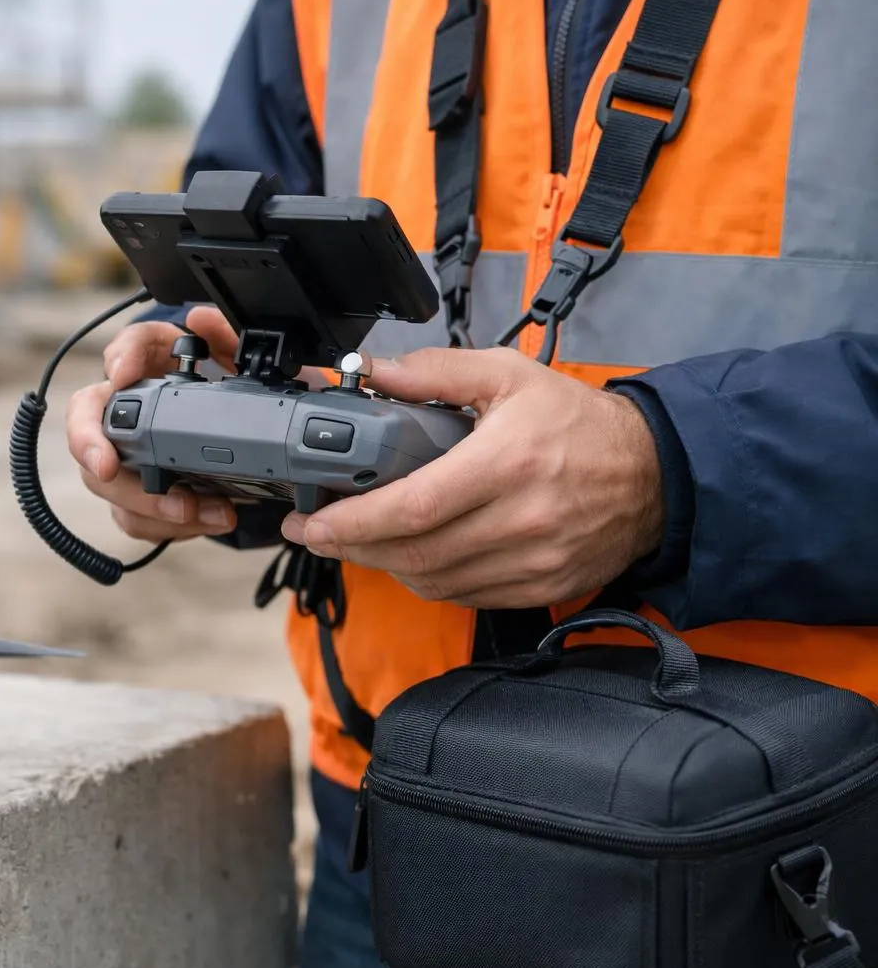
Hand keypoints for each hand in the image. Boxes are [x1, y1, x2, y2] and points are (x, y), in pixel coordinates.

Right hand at [65, 307, 244, 540]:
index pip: (124, 349)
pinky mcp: (136, 498)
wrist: (244, 444)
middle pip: (85, 423)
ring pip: (103, 482)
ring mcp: (125, 458)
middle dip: (90, 445)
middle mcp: (126, 411)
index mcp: (154, 368)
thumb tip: (201, 318)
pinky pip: (134, 518)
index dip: (120, 357)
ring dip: (147, 501)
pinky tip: (209, 520)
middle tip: (107, 466)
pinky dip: (171, 526)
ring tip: (199, 509)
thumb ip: (227, 336)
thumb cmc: (229, 397)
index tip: (122, 372)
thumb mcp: (240, 363)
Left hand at [280, 346, 665, 607]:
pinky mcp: (542, 589)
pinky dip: (427, 579)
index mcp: (508, 463)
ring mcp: (534, 563)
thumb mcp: (509, 375)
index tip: (312, 521)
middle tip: (315, 532)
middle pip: (414, 552)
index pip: (413, 507)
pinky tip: (409, 555)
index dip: (353, 522)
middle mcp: (521, 521)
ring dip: (385, 564)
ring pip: (434, 580)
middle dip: (352, 547)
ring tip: (356, 540)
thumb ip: (434, 371)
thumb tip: (370, 371)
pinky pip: (464, 596)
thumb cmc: (577, 422)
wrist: (655, 473)